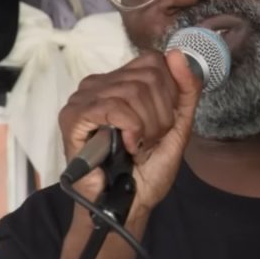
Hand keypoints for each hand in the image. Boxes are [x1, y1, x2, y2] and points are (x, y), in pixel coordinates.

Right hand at [58, 51, 200, 214]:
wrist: (127, 205)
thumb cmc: (147, 170)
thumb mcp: (177, 126)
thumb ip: (186, 90)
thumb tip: (178, 53)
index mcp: (122, 81)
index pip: (155, 61)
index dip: (170, 94)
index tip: (164, 124)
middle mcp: (100, 83)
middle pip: (148, 77)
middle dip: (161, 116)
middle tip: (149, 141)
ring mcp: (84, 97)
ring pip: (134, 91)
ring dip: (147, 127)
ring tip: (137, 147)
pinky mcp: (73, 116)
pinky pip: (114, 107)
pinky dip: (130, 128)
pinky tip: (127, 146)